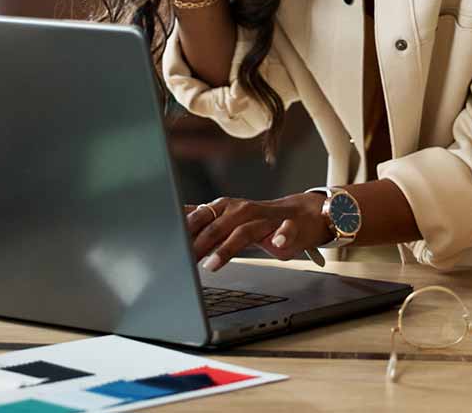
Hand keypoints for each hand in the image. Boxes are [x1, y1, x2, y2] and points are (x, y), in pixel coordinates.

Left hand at [183, 193, 330, 271]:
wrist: (302, 214)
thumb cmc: (260, 220)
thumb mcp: (227, 219)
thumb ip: (203, 221)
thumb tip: (174, 219)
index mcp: (226, 208)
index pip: (200, 217)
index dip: (184, 231)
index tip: (170, 246)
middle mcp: (244, 210)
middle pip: (217, 225)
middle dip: (199, 244)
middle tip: (184, 261)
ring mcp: (267, 218)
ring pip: (244, 231)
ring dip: (227, 248)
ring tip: (212, 264)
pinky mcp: (290, 226)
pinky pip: (285, 230)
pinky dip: (281, 236)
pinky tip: (276, 244)